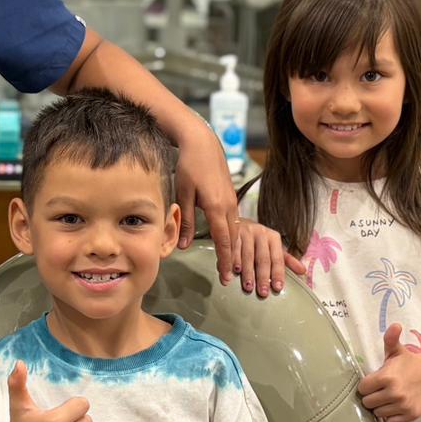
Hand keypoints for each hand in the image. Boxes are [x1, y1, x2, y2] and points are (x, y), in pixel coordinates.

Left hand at [174, 123, 239, 279]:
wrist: (203, 144)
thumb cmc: (189, 167)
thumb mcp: (183, 194)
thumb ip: (187, 221)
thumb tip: (185, 245)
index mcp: (216, 207)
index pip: (224, 240)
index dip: (225, 260)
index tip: (226, 276)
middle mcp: (229, 205)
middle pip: (234, 238)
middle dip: (232, 258)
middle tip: (229, 277)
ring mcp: (232, 200)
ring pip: (237, 229)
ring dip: (234, 247)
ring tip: (230, 263)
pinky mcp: (231, 196)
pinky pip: (235, 220)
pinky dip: (233, 234)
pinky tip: (229, 241)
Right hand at [231, 221, 307, 296]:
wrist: (236, 222)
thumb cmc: (256, 239)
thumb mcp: (272, 246)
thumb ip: (286, 259)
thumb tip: (303, 271)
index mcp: (272, 237)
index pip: (277, 258)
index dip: (278, 273)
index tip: (278, 288)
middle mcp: (259, 233)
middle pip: (262, 258)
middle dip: (263, 277)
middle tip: (263, 292)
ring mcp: (244, 232)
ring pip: (246, 256)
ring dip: (247, 272)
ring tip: (248, 287)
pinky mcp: (230, 234)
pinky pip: (231, 251)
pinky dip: (231, 263)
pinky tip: (232, 273)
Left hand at [358, 324, 420, 421]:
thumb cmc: (408, 362)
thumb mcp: (396, 350)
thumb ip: (390, 338)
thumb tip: (395, 325)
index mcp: (386, 377)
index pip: (362, 388)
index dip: (365, 385)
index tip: (372, 382)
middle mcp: (394, 393)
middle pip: (368, 402)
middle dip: (371, 396)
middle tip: (379, 390)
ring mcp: (403, 405)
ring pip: (378, 413)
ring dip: (380, 406)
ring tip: (387, 397)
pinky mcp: (410, 415)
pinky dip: (391, 415)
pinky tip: (395, 405)